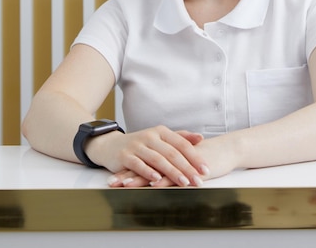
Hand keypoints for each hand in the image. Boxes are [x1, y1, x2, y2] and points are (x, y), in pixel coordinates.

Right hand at [88, 126, 209, 186]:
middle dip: (187, 168)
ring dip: (172, 172)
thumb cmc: (140, 144)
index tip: (206, 169)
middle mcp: (151, 136)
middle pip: (172, 153)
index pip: (182, 144)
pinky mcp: (125, 156)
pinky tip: (157, 180)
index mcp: (161, 132)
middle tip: (198, 180)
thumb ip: (179, 137)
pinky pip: (139, 164)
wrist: (110, 145)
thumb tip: (200, 137)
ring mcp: (138, 145)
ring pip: (158, 159)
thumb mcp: (160, 137)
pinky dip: (148, 172)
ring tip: (184, 182)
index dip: (195, 156)